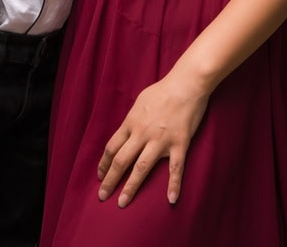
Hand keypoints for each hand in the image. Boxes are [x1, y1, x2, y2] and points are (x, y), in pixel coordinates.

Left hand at [97, 68, 209, 207]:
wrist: (187, 84)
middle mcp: (142, 134)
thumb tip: (127, 131)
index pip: (112, 147)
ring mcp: (160, 140)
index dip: (104, 164)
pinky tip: (171, 199)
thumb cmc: (163, 90)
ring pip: (141, 168)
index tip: (100, 176)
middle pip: (121, 161)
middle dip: (110, 180)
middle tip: (102, 196)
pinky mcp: (179, 144)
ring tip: (122, 203)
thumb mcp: (140, 102)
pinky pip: (175, 169)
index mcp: (131, 123)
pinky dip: (173, 185)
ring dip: (130, 187)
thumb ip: (132, 119)